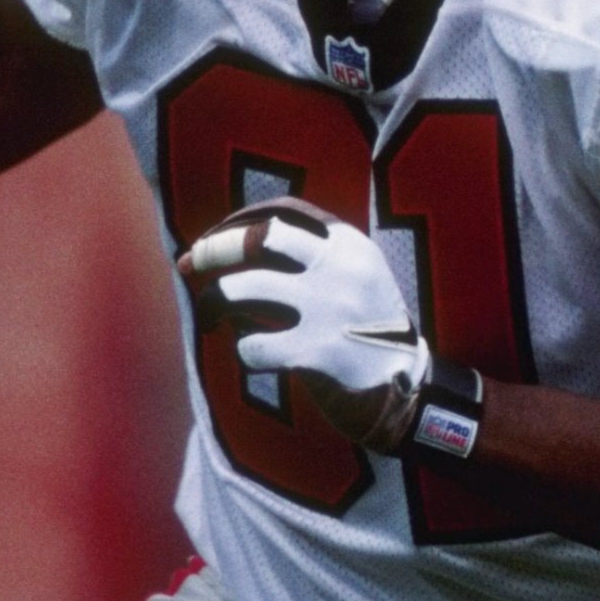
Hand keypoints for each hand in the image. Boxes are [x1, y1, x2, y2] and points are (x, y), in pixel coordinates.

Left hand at [179, 198, 426, 450]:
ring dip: (215, 303)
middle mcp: (339, 267)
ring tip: (212, 319)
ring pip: (242, 289)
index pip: (281, 211)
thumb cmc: (368, 331)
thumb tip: (236, 243)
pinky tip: (256, 357)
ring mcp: (328, 308)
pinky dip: (245, 351)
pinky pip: (252, 346)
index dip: (237, 222)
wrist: (409, 389)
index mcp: (349, 244)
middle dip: (215, 248)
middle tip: (190, 265)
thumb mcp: (356, 276)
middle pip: (259, 237)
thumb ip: (313, 256)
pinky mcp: (316, 351)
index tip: (214, 240)